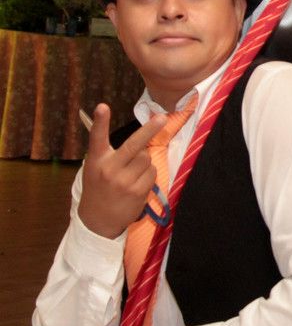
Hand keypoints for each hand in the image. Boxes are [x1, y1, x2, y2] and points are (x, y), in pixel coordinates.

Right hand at [78, 104, 166, 239]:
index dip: (101, 121)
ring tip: (131, 173)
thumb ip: (111, 154)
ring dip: (144, 162)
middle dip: (149, 130)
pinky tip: (137, 183)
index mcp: (96, 160)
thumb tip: (140, 140)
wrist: (97, 219)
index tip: (103, 106)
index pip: (97, 137)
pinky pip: (152, 173)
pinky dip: (148, 175)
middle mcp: (109, 169)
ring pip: (147, 158)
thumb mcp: (95, 169)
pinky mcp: (137, 191)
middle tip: (161, 118)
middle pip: (134, 145)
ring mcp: (124, 181)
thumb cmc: (99, 188)